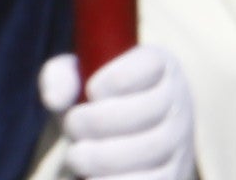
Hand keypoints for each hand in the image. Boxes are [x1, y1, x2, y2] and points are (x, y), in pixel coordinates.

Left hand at [36, 46, 194, 179]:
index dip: (102, 84)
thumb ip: (61, 76)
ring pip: (141, 152)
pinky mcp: (174, 175)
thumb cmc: (101, 106)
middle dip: (91, 123)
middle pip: (136, 112)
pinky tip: (90, 175)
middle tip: (73, 126)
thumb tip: (56, 100)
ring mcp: (179, 141)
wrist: (133, 144)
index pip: (140, 69)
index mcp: (160, 66)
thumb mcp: (80, 82)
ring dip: (96, 157)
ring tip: (77, 154)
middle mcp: (178, 100)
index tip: (90, 92)